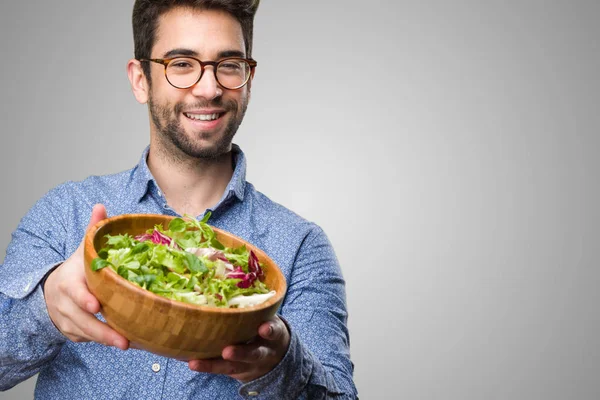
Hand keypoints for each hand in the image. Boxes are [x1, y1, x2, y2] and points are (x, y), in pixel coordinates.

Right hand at [43, 204, 128, 349]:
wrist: (54, 289)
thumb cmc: (76, 268)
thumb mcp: (82, 249)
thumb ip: (93, 230)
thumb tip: (101, 206)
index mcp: (68, 281)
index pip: (74, 292)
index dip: (84, 299)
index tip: (96, 306)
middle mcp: (64, 303)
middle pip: (82, 320)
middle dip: (102, 331)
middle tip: (124, 340)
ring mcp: (66, 320)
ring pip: (85, 333)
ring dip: (105, 340)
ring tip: (127, 344)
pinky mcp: (71, 332)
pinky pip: (86, 340)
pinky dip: (102, 342)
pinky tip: (121, 342)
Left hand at [188, 315, 290, 381]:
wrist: (274, 357)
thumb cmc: (264, 326)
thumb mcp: (268, 318)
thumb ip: (257, 307)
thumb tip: (229, 276)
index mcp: (273, 335)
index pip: (275, 332)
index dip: (270, 331)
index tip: (263, 328)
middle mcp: (262, 352)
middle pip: (253, 354)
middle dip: (241, 353)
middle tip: (227, 351)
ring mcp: (248, 365)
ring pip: (232, 367)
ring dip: (213, 365)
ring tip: (195, 363)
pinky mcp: (235, 372)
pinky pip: (219, 370)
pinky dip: (204, 366)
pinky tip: (189, 361)